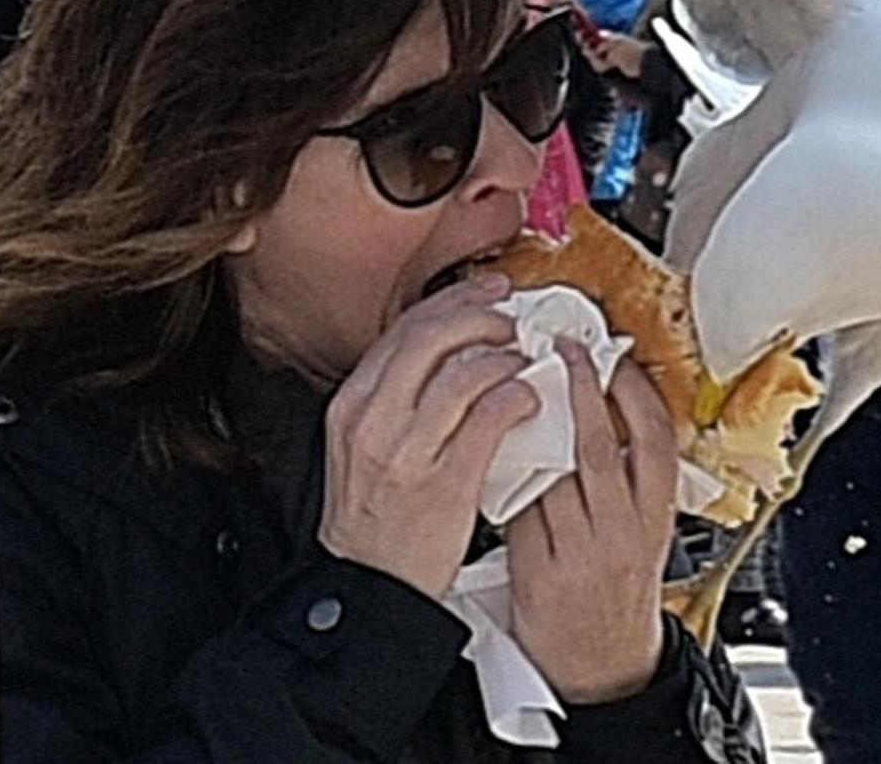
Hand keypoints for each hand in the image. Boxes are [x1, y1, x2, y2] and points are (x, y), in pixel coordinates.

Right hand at [317, 275, 534, 598]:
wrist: (370, 587)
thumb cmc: (378, 517)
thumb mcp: (368, 445)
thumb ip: (399, 397)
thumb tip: (456, 348)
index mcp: (353, 406)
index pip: (404, 329)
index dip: (454, 301)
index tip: (488, 292)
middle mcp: (373, 421)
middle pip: (432, 336)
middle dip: (482, 316)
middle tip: (512, 319)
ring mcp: (407, 451)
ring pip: (464, 372)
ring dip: (505, 357)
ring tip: (524, 361)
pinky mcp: (444, 481)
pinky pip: (489, 416)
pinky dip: (516, 396)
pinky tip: (527, 399)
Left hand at [507, 346, 677, 704]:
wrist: (602, 665)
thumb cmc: (620, 587)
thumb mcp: (645, 531)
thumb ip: (626, 481)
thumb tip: (598, 412)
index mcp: (656, 517)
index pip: (654, 441)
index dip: (636, 394)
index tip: (616, 358)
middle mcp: (622, 532)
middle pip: (599, 448)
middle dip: (581, 390)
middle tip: (563, 348)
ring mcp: (579, 552)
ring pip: (552, 476)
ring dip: (536, 428)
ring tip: (521, 388)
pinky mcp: (538, 572)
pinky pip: (520, 511)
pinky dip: (510, 477)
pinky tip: (502, 451)